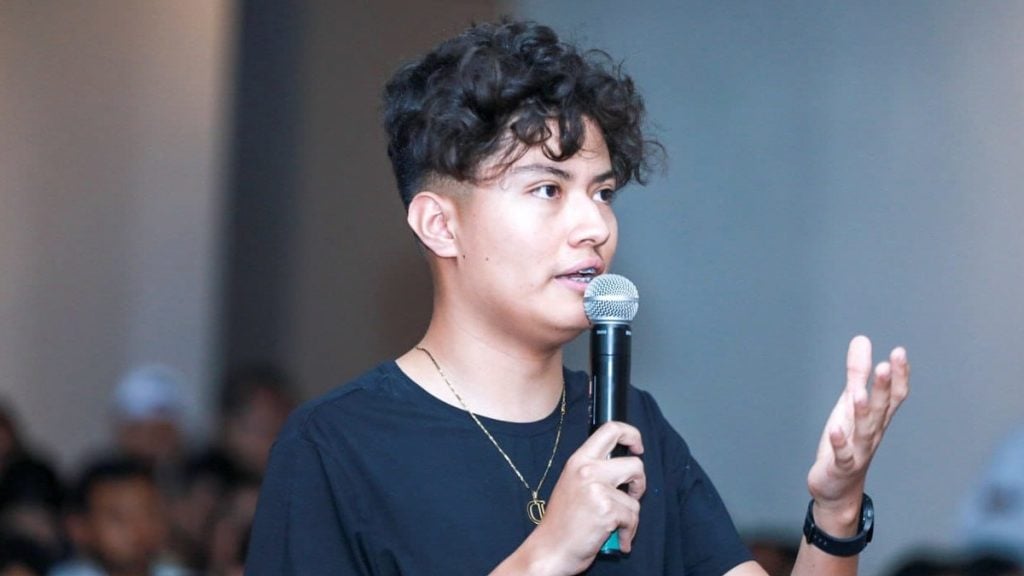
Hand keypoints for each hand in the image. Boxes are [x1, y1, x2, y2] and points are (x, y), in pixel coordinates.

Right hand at [502, 421, 645, 575]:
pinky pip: (633, 518)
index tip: (637, 448)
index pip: (610, 430)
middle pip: (635, 464)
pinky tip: (614, 538)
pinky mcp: (607, 510)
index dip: (632, 435)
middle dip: (639, 482)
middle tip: (631, 494)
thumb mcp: (573, 483)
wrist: (550, 549)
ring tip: (614, 525)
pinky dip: (627, 532)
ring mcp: (597, 489)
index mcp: (578, 460)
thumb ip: (594, 470)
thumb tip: (623, 466)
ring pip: (635, 498)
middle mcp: (587, 470)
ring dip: (630, 516)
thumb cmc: (563, 522)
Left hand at [806, 336, 909, 524]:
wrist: (838, 487)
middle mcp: (872, 433)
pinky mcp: (841, 466)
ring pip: (864, 430)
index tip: (899, 352)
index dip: (899, 376)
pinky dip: (839, 443)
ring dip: (863, 412)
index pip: (894, 396)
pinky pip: (842, 455)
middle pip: (881, 409)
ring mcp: (858, 450)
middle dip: (884, 388)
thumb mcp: (850, 402)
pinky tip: (834, 430)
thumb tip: (862, 339)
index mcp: (877, 417)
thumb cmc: (847, 440)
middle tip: (886, 364)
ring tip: (858, 393)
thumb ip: (857, 373)